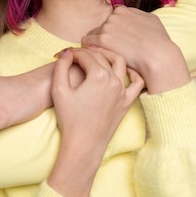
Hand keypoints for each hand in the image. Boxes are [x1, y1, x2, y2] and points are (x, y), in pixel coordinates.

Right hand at [47, 47, 144, 196]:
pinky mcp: (127, 102)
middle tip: (76, 54)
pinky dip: (133, 72)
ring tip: (97, 54)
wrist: (83, 144)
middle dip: (87, 52)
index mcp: (98, 76)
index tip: (64, 55)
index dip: (72, 52)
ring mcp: (122, 91)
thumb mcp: (59, 89)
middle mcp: (114, 80)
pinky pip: (137, 83)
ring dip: (109, 54)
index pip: (85, 55)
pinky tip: (125, 69)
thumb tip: (68, 52)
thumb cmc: (69, 118)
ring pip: (120, 62)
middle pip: (101, 56)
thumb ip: (61, 66)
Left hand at [81, 6, 173, 75]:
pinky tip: (97, 58)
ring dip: (95, 45)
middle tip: (110, 51)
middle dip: (103, 38)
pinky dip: (89, 50)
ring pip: (92, 35)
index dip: (112, 32)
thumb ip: (136, 14)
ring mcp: (107, 27)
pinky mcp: (102, 40)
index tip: (116, 42)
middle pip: (100, 28)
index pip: (110, 20)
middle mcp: (113, 16)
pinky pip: (86, 43)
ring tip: (103, 56)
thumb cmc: (158, 41)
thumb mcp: (151, 20)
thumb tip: (126, 13)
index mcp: (123, 11)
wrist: (158, 55)